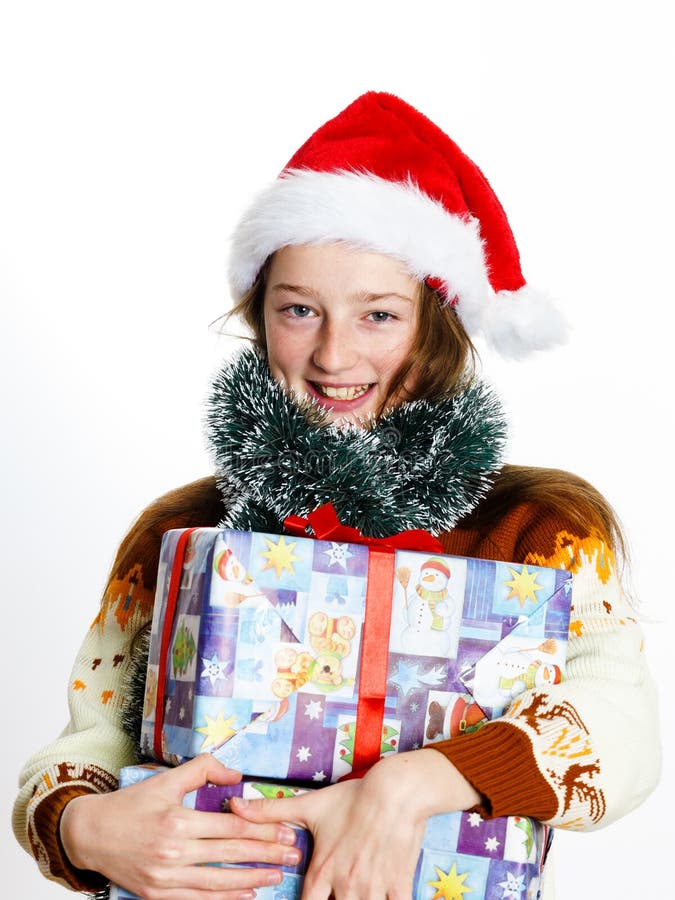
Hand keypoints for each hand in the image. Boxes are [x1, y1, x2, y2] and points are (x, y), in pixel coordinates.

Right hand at [59, 754, 302, 899]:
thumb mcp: (166, 779)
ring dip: (252, 880)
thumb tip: (237, 774)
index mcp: (178, 821)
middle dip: (266, 855)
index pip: (230, 826)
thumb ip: (203, 769)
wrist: (90, 834)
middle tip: (293, 854)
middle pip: (230, 854)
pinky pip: (198, 899)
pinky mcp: (158, 894)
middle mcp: (173, 852)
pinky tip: (247, 896)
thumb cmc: (131, 804)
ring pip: (218, 882)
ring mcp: (166, 878)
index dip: (261, 829)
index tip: (285, 830)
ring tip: (277, 876)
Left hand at [230, 749, 480, 899]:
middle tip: (337, 889)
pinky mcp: (398, 885)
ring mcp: (373, 888)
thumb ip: (271, 811)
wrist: (396, 790)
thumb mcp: (310, 805)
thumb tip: (235, 806)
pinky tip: (385, 895)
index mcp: (322, 869)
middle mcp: (345, 884)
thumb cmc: (353, 798)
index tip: (309, 897)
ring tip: (356, 892)